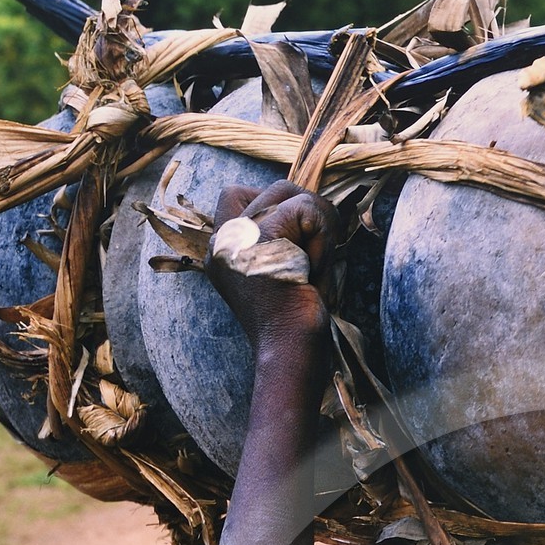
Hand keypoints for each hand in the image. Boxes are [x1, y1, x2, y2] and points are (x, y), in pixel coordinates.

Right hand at [206, 179, 335, 357]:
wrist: (292, 355)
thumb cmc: (295, 325)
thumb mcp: (278, 275)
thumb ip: (277, 240)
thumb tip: (307, 206)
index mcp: (220, 252)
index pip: (235, 194)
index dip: (276, 205)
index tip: (295, 244)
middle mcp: (221, 243)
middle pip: (272, 189)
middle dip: (308, 213)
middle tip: (316, 257)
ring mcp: (238, 239)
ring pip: (289, 192)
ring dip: (319, 225)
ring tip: (317, 266)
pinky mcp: (261, 240)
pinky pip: (306, 210)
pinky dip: (324, 236)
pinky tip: (317, 271)